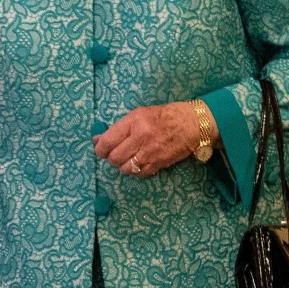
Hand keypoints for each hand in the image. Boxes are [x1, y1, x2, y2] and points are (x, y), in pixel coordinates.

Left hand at [93, 101, 211, 176]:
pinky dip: (136, 171)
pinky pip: (140, 173)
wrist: (191, 124)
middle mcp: (141, 137)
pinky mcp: (159, 163)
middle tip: (116, 154)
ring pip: (125, 168)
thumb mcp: (139, 114)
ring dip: (123, 166)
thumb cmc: (164, 116)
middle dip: (111, 158)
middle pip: (115, 158)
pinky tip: (139, 163)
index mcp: (134, 122)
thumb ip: (118, 128)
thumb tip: (97, 139)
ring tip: (128, 158)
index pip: (108, 141)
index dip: (100, 149)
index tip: (101, 149)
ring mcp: (150, 152)